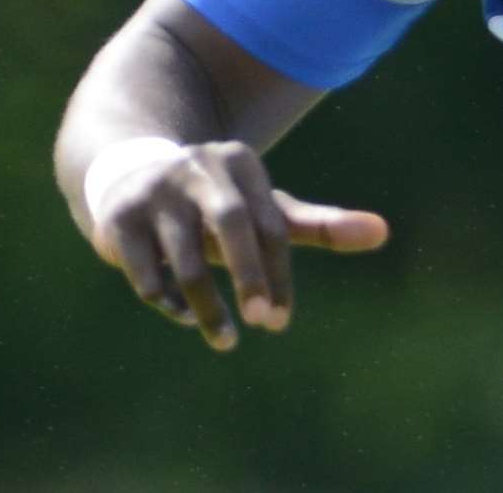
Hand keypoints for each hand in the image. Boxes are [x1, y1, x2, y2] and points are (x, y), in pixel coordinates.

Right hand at [89, 139, 387, 351]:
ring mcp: (156, 190)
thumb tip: (384, 232)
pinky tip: (183, 314)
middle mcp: (200, 167)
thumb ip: (319, 224)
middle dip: (250, 277)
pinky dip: (166, 299)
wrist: (129, 176)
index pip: (271, 224)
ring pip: (186, 257)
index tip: (280, 320)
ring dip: (206, 306)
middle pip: (233, 224)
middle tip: (262, 323)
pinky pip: (146, 270)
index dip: (279, 274)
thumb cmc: (215, 206)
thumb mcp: (264, 210)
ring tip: (225, 339)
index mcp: (242, 163)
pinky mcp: (119, 217)